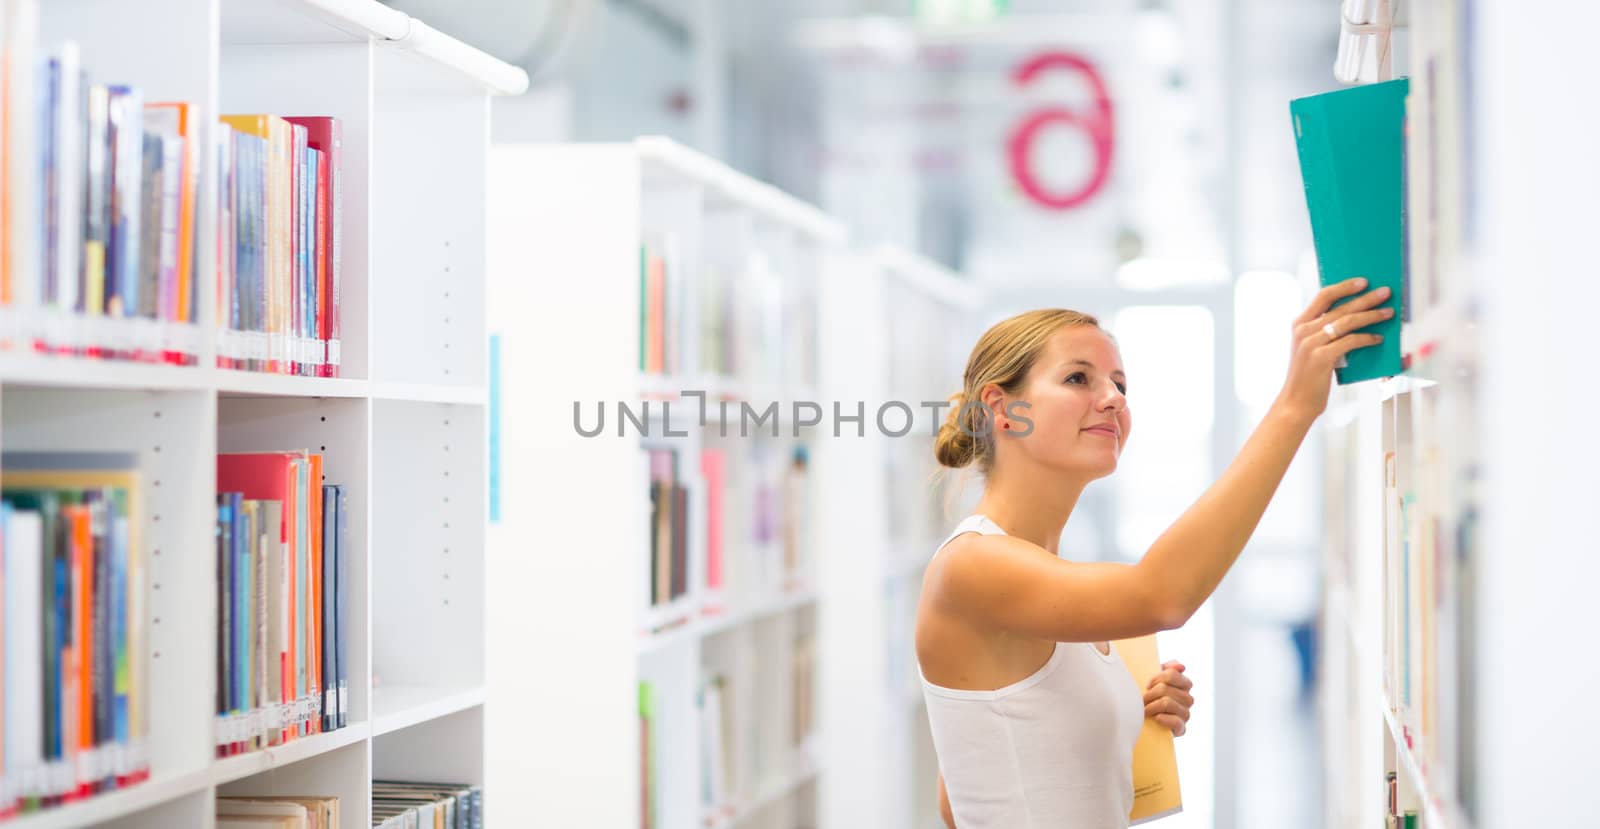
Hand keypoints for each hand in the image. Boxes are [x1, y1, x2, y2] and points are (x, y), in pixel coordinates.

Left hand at [1144, 660, 1193, 736]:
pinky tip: (1156, 718)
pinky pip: (1176, 721)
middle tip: (1142, 700)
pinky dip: (1164, 719)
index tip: (1147, 685)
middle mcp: (1187, 698)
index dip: (1158, 677)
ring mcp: (1185, 714)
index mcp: (1183, 684)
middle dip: (1151, 694)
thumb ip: (1166, 668)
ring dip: (1152, 706)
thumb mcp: (1155, 680)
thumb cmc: (1150, 697)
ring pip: (1168, 703)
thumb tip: (1181, 666)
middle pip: (1167, 689)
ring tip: (1144, 710)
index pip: (1174, 674)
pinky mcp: (1181, 728)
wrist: (1144, 721)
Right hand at [1277, 276, 1392, 420]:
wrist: (1296, 402)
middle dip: (1366, 298)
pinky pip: (1351, 341)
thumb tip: (1355, 316)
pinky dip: (1367, 338)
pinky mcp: (1321, 357)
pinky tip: (1378, 338)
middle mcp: (1303, 330)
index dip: (1345, 287)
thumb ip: (1325, 332)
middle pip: (1341, 307)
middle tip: (1385, 292)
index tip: (1363, 281)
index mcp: (1299, 324)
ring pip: (1347, 322)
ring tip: (1388, 313)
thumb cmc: (1308, 376)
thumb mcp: (1310, 348)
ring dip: (1371, 316)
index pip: (1323, 296)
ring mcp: (1311, 343)